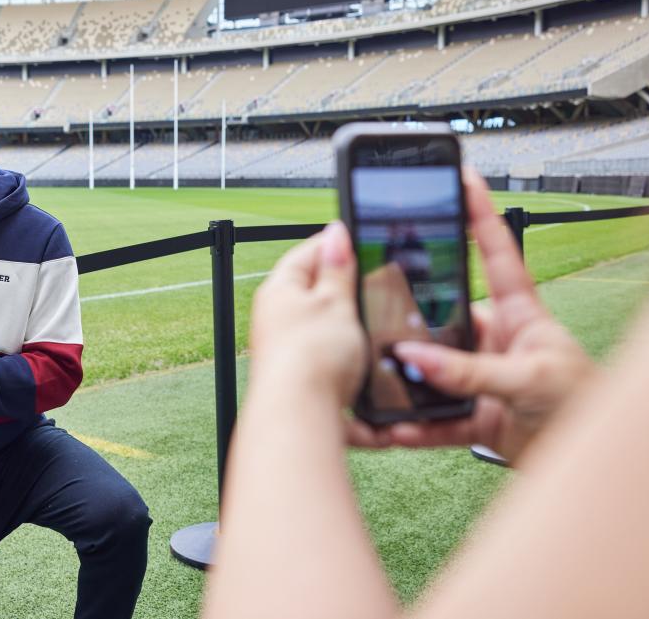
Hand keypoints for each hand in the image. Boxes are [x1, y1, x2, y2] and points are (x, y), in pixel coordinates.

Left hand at [249, 221, 383, 445]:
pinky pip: (325, 355)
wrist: (300, 416)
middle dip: (343, 287)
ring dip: (346, 324)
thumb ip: (338, 268)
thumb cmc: (313, 356)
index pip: (306, 254)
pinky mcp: (298, 375)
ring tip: (371, 323)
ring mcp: (285, 347)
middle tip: (373, 283)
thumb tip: (335, 232)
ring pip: (321, 325)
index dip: (334, 245)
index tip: (357, 240)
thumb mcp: (335, 302)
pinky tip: (362, 357)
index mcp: (279, 290)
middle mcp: (276, 318)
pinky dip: (343, 353)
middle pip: (312, 291)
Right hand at [388, 168, 595, 462]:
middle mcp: (495, 340)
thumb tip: (413, 356)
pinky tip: (393, 428)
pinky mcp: (474, 416)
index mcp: (519, 313)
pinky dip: (413, 425)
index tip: (460, 178)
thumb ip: (469, 370)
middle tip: (372, 304)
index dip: (479, 213)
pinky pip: (433, 418)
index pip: (497, 252)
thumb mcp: (530, 378)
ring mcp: (481, 377)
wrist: (592, 456)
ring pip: (431, 370)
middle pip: (443, 316)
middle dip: (408, 315)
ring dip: (405, 379)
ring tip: (376, 377)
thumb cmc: (582, 402)